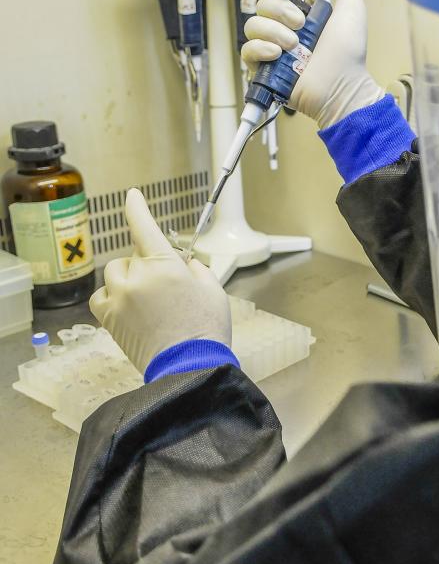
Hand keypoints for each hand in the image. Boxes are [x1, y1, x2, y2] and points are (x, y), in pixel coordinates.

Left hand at [90, 189, 231, 373]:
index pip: (143, 227)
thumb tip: (182, 263)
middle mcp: (137, 278)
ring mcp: (120, 299)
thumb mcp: (212, 288)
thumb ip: (194, 268)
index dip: (136, 208)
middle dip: (145, 262)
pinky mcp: (110, 319)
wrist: (190, 367)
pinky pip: (101, 296)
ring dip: (128, 277)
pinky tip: (127, 305)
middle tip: (164, 282)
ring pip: (114, 273)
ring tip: (146, 297)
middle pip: (131, 255)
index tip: (132, 196)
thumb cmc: (206, 329)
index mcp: (165, 265)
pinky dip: (112, 296)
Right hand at [241, 0, 383, 127]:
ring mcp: (272, 48)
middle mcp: (284, 27)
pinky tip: (278, 55)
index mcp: (302, 12)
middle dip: (281, 11)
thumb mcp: (352, 8)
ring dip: (273, 31)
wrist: (342, 86)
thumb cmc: (349, 52)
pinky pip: (247, 50)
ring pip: (253, 25)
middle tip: (301, 25)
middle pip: (263, 4)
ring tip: (294, 45)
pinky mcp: (264, 68)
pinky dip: (260, 48)